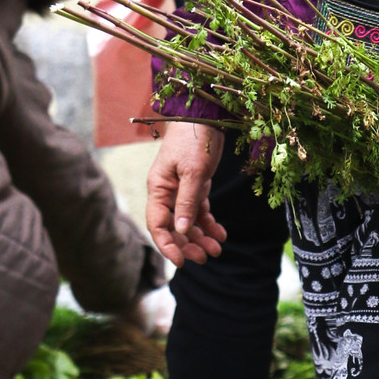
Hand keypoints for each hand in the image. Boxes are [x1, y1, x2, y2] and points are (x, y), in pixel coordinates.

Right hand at [146, 123, 226, 265]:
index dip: (168, 245)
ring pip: (188, 222)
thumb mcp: (192, 172)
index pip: (157, 225)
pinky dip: (210, 224)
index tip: (181, 262)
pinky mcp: (196, 186)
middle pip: (174, 227)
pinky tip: (221, 234)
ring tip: (217, 250)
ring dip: (201, 237)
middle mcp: (167, 193)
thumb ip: (187, 201)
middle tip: (206, 258)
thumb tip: (181, 230)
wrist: (204, 117)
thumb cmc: (193, 140)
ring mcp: (182, 190)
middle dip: (188, 245)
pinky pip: (200, 212)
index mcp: (159, 189)